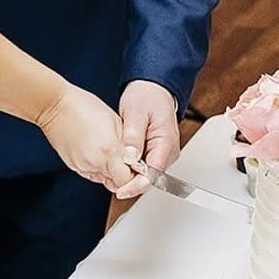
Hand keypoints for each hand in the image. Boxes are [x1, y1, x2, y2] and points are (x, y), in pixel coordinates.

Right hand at [38, 86, 130, 190]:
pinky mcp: (73, 166)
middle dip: (123, 175)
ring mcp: (82, 166)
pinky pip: (91, 173)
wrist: (55, 106)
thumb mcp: (116, 122)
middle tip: (125, 160)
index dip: (135, 176)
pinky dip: (97, 167)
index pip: (128, 181)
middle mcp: (95, 163)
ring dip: (110, 171)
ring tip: (109, 151)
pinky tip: (96, 151)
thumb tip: (136, 160)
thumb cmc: (84, 107)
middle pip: (116, 184)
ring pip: (103, 179)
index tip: (137, 168)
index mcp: (109, 150)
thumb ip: (127, 145)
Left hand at [113, 79, 180, 201]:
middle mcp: (168, 151)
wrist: (152, 88)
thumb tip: (130, 157)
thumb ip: (133, 136)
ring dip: (130, 175)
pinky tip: (119, 164)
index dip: (136, 185)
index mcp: (166, 142)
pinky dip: (131, 167)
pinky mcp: (156, 151)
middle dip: (131, 182)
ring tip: (112, 172)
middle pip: (150, 178)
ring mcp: (163, 152)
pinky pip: (144, 166)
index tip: (121, 190)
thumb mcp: (135, 112)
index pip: (154, 174)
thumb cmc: (147, 96)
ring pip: (146, 174)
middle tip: (110, 181)